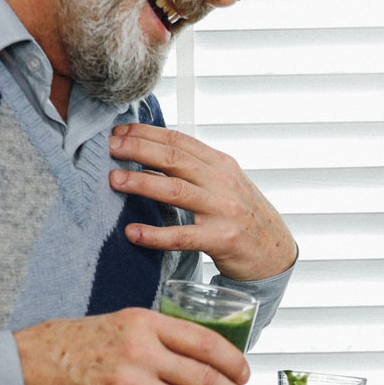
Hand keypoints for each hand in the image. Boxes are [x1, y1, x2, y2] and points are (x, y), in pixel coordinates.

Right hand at [14, 309, 248, 384]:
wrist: (16, 371)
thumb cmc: (64, 346)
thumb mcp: (115, 322)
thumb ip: (156, 336)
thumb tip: (200, 359)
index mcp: (143, 323)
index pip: (207, 343)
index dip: (235, 364)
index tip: (244, 376)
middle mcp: (140, 352)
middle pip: (207, 380)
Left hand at [108, 124, 296, 281]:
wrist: (275, 253)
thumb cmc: (242, 217)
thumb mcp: (224, 185)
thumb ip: (194, 170)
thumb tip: (148, 159)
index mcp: (220, 164)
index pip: (179, 140)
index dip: (146, 133)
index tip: (119, 131)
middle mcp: (222, 181)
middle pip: (174, 158)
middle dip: (138, 149)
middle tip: (109, 147)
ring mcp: (223, 210)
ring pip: (176, 190)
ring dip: (141, 182)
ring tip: (114, 180)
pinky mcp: (221, 239)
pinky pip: (182, 236)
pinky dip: (155, 234)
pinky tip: (132, 233)